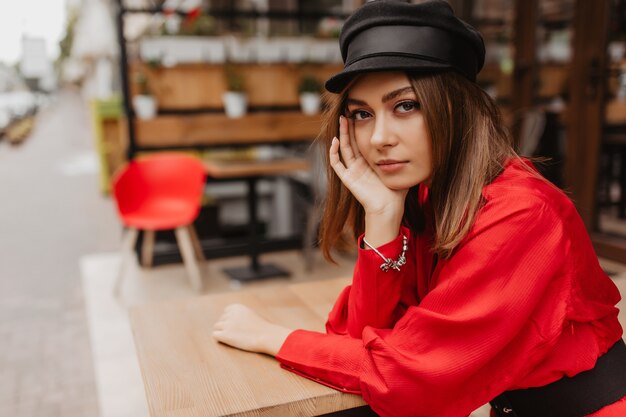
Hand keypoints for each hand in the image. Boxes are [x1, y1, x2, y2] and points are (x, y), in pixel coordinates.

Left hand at [213, 304, 291, 356]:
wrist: (267, 336)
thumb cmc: (263, 327)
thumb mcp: (251, 314)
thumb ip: (241, 314)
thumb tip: (231, 319)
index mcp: (236, 307)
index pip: (225, 313)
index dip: (230, 321)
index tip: (236, 327)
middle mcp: (230, 314)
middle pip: (220, 320)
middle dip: (226, 327)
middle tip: (235, 334)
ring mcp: (227, 324)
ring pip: (216, 327)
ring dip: (222, 333)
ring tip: (232, 338)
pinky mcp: (225, 335)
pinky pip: (215, 335)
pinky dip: (220, 339)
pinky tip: (228, 342)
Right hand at [330, 116, 406, 244]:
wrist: (389, 208)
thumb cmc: (396, 192)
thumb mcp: (400, 168)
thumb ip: (404, 157)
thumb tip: (420, 142)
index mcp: (370, 163)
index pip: (362, 142)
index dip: (360, 129)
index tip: (361, 114)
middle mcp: (359, 166)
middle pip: (351, 142)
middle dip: (349, 127)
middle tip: (347, 112)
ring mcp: (352, 172)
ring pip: (344, 149)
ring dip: (341, 134)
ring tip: (342, 120)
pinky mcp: (348, 179)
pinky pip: (337, 164)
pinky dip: (334, 153)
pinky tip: (335, 141)